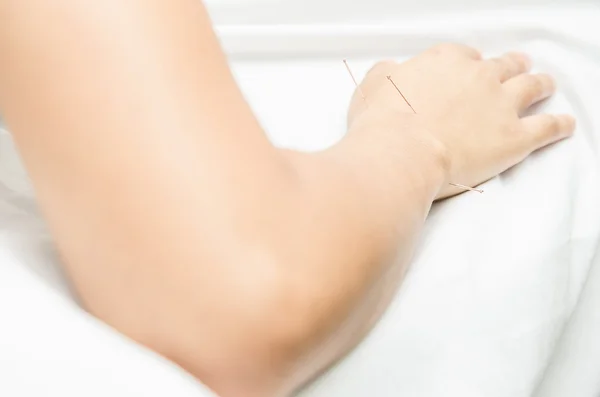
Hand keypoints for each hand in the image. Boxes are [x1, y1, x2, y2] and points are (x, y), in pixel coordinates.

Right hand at [347, 43, 575, 198]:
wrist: (401, 154)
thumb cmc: (382, 123)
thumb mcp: (371, 87)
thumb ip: (387, 74)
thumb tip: (392, 71)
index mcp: (445, 61)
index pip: (465, 56)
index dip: (468, 65)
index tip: (468, 72)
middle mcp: (478, 76)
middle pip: (504, 65)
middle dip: (511, 65)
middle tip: (517, 66)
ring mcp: (501, 105)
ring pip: (531, 86)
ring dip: (540, 84)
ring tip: (546, 85)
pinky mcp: (515, 138)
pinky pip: (547, 127)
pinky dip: (559, 125)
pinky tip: (566, 124)